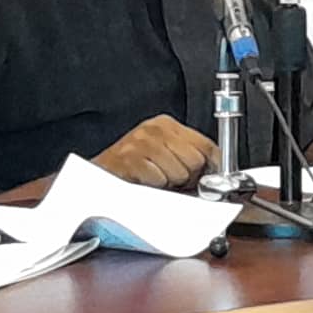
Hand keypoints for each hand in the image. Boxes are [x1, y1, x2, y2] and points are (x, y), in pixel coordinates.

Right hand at [92, 115, 219, 188]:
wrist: (97, 177)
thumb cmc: (131, 168)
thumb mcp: (163, 155)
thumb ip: (189, 158)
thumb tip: (215, 173)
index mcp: (166, 125)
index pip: (206, 145)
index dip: (212, 167)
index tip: (208, 178)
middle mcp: (154, 129)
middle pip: (196, 161)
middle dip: (188, 177)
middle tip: (171, 180)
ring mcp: (142, 142)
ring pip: (180, 172)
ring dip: (169, 184)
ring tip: (155, 180)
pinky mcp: (131, 159)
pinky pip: (159, 180)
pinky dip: (154, 187)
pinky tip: (144, 182)